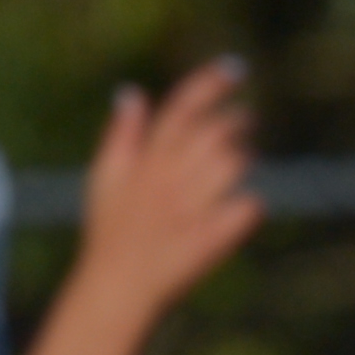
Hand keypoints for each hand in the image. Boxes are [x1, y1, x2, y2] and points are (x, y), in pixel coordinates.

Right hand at [64, 58, 260, 320]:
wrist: (117, 287)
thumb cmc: (110, 232)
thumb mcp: (104, 178)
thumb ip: (121, 134)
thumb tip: (131, 92)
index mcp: (147, 160)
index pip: (182, 108)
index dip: (209, 83)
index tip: (234, 67)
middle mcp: (170, 178)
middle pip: (214, 133)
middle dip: (237, 121)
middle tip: (247, 119)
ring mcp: (192, 208)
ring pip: (233, 164)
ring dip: (244, 156)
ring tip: (245, 156)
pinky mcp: (211, 238)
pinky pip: (246, 209)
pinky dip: (249, 205)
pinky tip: (245, 207)